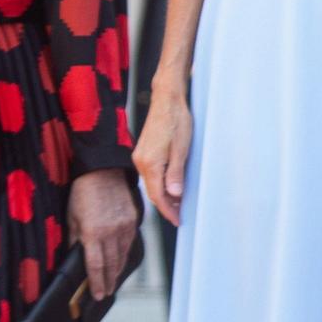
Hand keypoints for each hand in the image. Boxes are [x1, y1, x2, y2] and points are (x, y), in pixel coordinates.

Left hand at [67, 168, 137, 301]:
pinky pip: (130, 242)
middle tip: (106, 292)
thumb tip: (74, 258)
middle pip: (112, 264)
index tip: (98, 294)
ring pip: (123, 255)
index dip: (97, 282)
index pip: (96, 265)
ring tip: (113, 280)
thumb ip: (75, 239)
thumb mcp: (72, 217)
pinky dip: (125, 254)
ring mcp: (125, 226)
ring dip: (118, 270)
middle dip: (109, 281)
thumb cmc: (83, 193)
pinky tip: (121, 260)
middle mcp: (111, 232)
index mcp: (93, 232)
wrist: (104, 171)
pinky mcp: (133, 220)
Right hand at [132, 71, 192, 226]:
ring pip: (152, 183)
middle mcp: (141, 162)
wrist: (167, 100)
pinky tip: (171, 186)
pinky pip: (151, 174)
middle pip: (153, 192)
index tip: (177, 221)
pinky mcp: (143, 152)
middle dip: (166, 206)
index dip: (168, 210)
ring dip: (164, 195)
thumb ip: (176, 173)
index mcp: (150, 163)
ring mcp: (140, 156)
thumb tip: (174, 195)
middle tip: (180, 216)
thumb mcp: (181, 149)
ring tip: (179, 204)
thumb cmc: (176, 120)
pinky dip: (161, 183)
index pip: (158, 196)